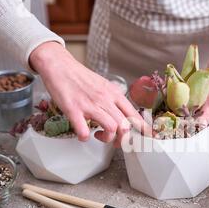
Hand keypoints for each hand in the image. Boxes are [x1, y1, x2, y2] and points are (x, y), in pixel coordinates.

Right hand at [30, 42, 148, 146]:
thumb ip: (114, 100)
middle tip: (115, 141)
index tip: (148, 137)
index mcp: (114, 94)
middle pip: (125, 125)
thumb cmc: (80, 78)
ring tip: (99, 135)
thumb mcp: (104, 86)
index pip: (134, 114)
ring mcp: (90, 104)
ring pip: (111, 127)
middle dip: (123, 140)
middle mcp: (105, 99)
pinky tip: (83, 134)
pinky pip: (83, 130)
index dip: (143, 128)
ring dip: (107, 138)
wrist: (60, 65)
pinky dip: (84, 137)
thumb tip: (124, 115)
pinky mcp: (73, 109)